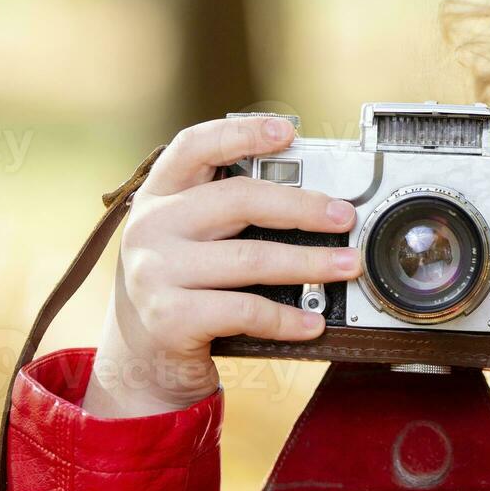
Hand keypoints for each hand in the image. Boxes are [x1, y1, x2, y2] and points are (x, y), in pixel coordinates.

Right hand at [81, 115, 363, 417]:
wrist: (143, 358)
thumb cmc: (181, 286)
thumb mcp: (190, 238)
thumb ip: (228, 212)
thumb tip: (314, 201)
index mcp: (159, 195)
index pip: (195, 146)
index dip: (241, 133)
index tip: (287, 132)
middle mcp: (151, 227)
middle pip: (238, 199)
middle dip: (302, 207)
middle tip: (344, 217)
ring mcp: (156, 273)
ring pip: (250, 259)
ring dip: (310, 262)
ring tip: (346, 266)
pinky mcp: (170, 318)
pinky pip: (245, 310)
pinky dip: (286, 318)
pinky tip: (312, 322)